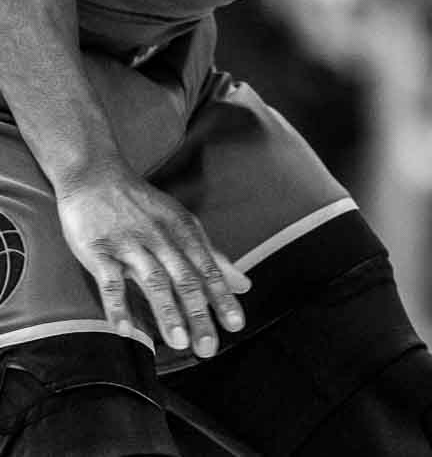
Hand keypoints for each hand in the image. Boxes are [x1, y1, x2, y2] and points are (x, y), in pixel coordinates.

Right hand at [56, 166, 248, 356]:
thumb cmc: (143, 206)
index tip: (236, 324)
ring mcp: (131, 244)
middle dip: (200, 313)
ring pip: (154, 281)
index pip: (209, 269)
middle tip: (209, 347)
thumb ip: (212, 257)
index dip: (223, 297)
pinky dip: (118, 306)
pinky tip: (126, 330)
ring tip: (179, 341)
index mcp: (184, 231)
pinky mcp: (100, 251)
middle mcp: (162, 238)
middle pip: (185, 279)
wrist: (97, 176)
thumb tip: (243, 284)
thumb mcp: (183, 224)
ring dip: (167, 312)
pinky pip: (110, 281)